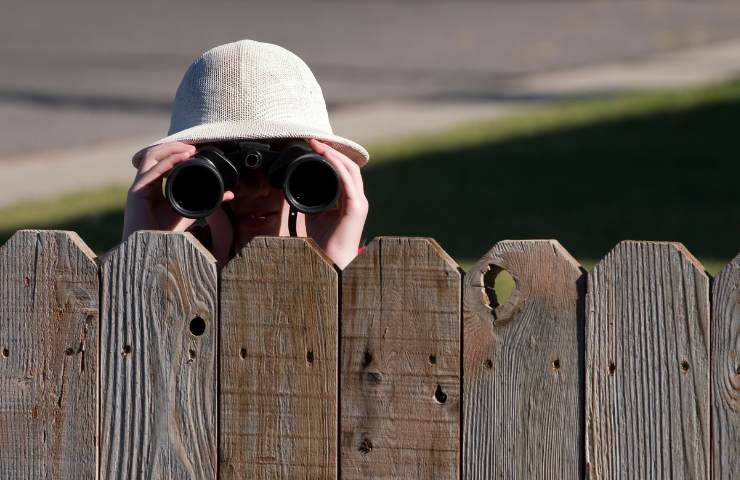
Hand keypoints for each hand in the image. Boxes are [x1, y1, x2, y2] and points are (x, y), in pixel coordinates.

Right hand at [122, 142, 235, 263]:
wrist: (152, 251)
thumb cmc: (168, 235)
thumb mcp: (192, 212)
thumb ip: (208, 202)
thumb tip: (229, 194)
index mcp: (155, 187)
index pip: (164, 162)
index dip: (178, 153)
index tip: (197, 151)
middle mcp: (145, 184)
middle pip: (156, 155)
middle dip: (174, 147)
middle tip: (194, 147)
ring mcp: (139, 187)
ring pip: (151, 156)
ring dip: (170, 149)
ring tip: (189, 150)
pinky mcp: (136, 192)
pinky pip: (152, 170)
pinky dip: (168, 161)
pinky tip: (181, 158)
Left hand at [304, 139, 368, 268]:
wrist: (329, 262)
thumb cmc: (320, 243)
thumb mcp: (310, 215)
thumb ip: (306, 200)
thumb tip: (289, 186)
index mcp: (347, 199)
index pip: (342, 171)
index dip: (330, 156)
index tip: (312, 146)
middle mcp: (356, 198)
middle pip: (348, 166)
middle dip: (331, 151)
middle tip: (314, 141)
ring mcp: (359, 203)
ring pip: (350, 170)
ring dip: (334, 156)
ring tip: (319, 146)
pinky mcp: (357, 208)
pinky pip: (349, 183)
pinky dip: (339, 169)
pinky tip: (328, 159)